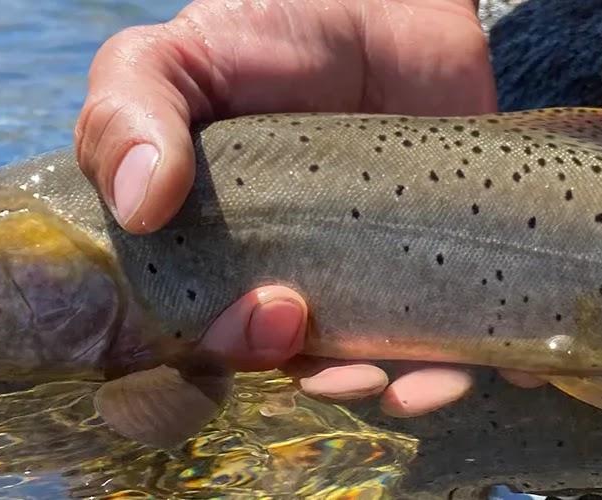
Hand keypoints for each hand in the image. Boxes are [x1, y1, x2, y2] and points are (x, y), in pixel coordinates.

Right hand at [73, 0, 496, 416]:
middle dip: (312, 376)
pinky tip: (475, 368)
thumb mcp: (173, 57)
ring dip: (392, 392)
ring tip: (414, 386)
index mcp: (204, 255)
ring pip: (374, 366)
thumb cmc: (270, 31)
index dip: (221, 358)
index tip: (255, 322)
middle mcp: (281, 279)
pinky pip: (453, 339)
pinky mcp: (445, 265)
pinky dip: (466, 367)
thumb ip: (126, 116)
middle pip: (292, 365)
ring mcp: (365, 277)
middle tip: (322, 341)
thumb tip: (138, 207)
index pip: (197, 342)